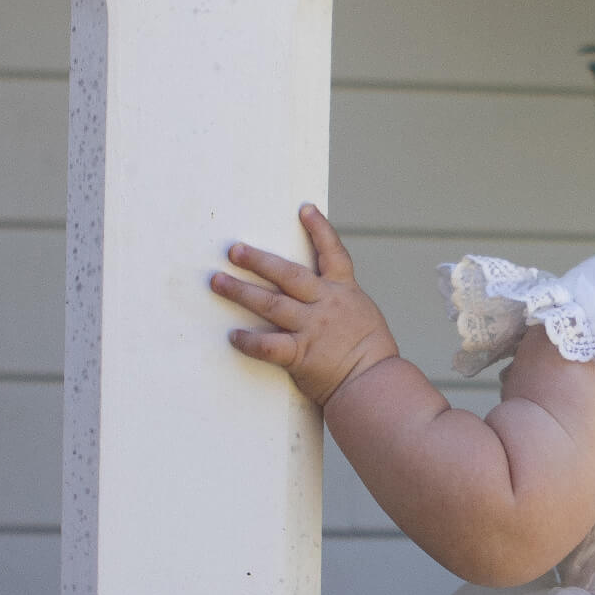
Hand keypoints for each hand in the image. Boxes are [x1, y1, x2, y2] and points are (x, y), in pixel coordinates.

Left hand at [211, 204, 399, 405]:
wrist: (377, 385)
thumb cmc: (373, 357)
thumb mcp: (365, 316)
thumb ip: (342, 303)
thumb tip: (322, 296)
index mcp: (345, 293)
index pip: (333, 253)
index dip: (320, 229)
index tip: (305, 208)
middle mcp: (326, 305)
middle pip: (288, 274)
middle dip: (258, 260)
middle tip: (233, 250)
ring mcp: (312, 328)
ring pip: (271, 303)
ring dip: (241, 291)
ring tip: (218, 281)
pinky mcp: (301, 355)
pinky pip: (269, 345)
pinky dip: (249, 341)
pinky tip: (233, 336)